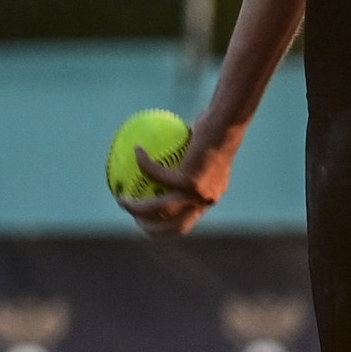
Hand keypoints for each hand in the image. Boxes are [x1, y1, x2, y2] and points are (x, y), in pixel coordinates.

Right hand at [115, 121, 238, 237]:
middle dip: (152, 229)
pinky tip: (137, 151)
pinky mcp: (189, 180)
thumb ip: (186, 158)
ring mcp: (198, 192)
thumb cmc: (218, 126)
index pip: (187, 221)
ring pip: (160, 209)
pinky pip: (157, 175)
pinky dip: (144, 164)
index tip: (146, 222)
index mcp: (209, 195)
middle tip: (132, 220)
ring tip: (122, 198)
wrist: (228, 122)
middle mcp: (206, 199)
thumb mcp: (203, 145)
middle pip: (176, 227)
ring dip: (137, 208)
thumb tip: (163, 155)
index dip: (165, 227)